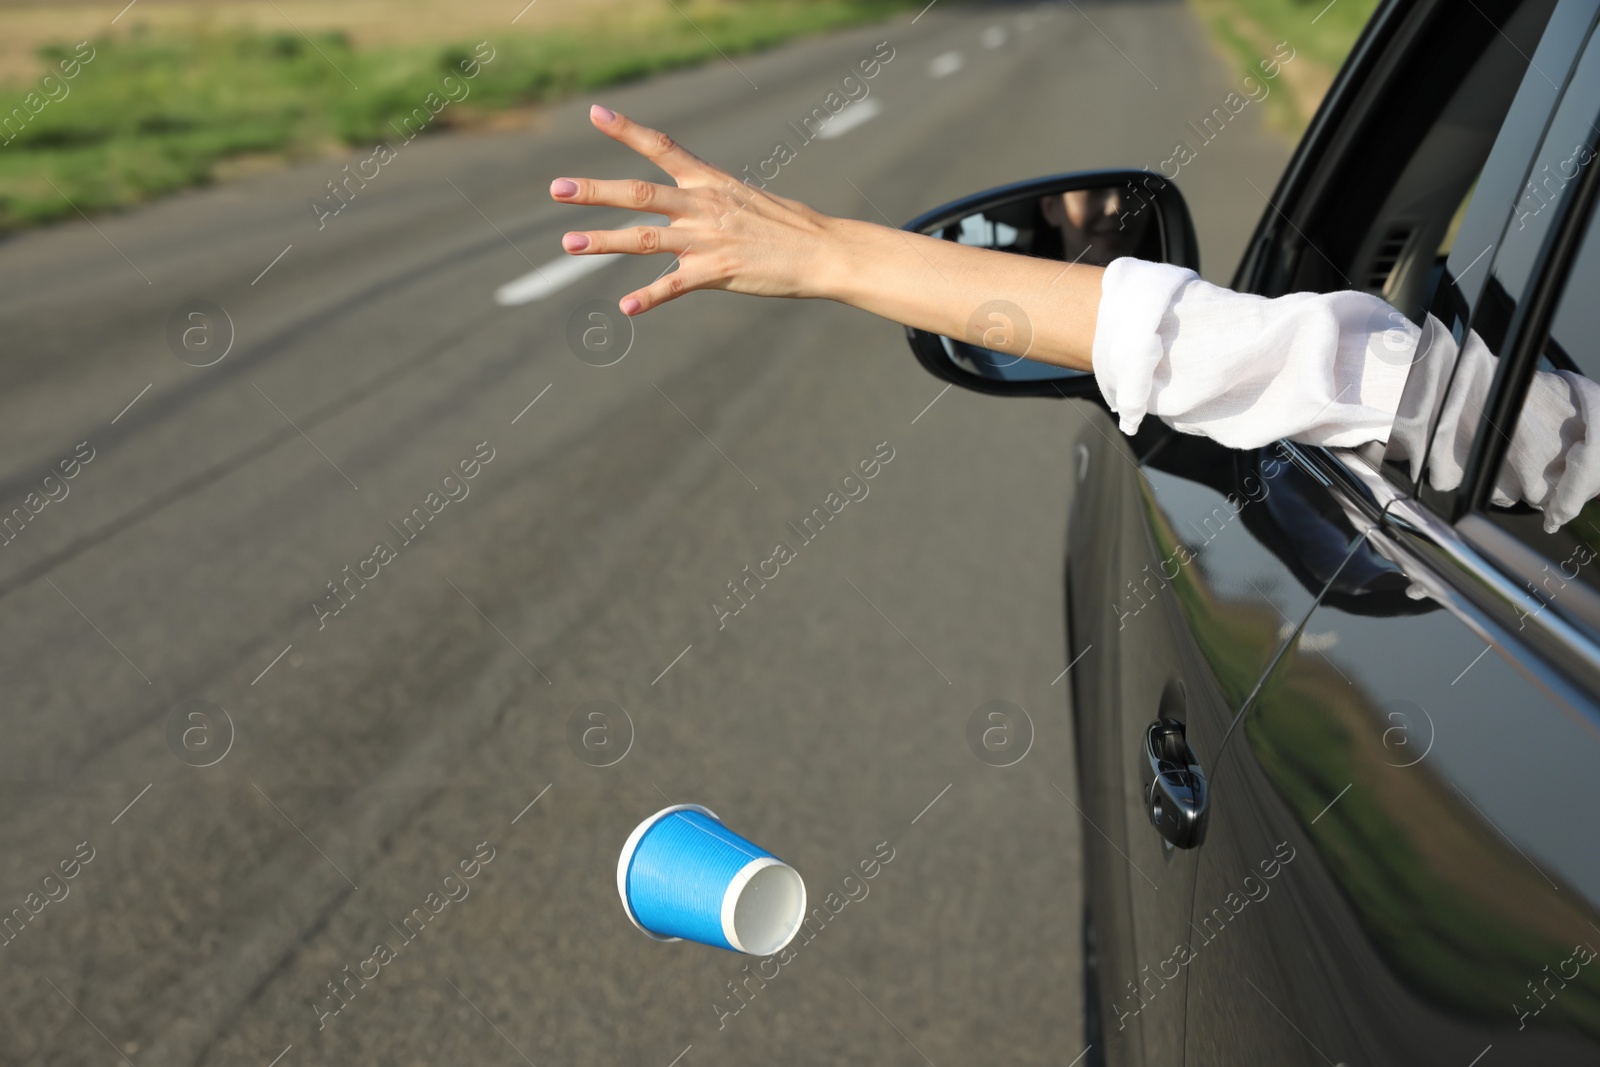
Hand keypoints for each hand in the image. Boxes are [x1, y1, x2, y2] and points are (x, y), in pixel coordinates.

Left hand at [551, 104, 845, 315]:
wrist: (822, 251)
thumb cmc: (787, 227)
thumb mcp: (746, 198)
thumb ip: (710, 199)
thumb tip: (691, 200)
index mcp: (710, 182)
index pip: (663, 147)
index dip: (627, 130)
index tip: (595, 113)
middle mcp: (703, 205)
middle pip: (639, 193)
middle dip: (595, 191)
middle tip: (556, 189)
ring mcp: (708, 239)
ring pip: (646, 238)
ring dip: (604, 241)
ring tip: (569, 245)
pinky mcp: (718, 271)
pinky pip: (675, 286)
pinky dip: (649, 297)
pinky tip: (626, 307)